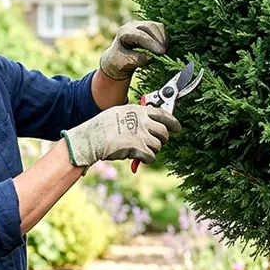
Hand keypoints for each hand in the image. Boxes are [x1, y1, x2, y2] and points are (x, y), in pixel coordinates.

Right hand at [60, 104, 180, 167]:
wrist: (91, 139)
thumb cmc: (102, 127)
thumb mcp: (119, 113)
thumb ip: (135, 116)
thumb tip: (148, 122)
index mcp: (138, 110)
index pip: (163, 114)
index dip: (172, 122)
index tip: (177, 127)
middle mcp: (142, 121)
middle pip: (164, 132)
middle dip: (162, 140)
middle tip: (156, 144)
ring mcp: (141, 134)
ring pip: (158, 146)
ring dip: (151, 150)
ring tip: (140, 150)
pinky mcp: (139, 148)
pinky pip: (152, 156)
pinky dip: (146, 159)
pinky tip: (138, 158)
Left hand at [98, 20, 167, 80]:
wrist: (118, 58)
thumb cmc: (119, 61)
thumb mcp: (126, 63)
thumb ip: (138, 59)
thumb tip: (151, 56)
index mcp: (123, 33)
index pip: (140, 35)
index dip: (151, 43)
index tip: (160, 52)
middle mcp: (132, 25)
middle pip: (150, 27)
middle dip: (159, 40)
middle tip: (163, 53)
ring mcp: (141, 24)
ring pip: (157, 26)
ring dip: (163, 39)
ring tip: (163, 52)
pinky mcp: (149, 27)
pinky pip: (160, 29)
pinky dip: (164, 38)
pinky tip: (162, 48)